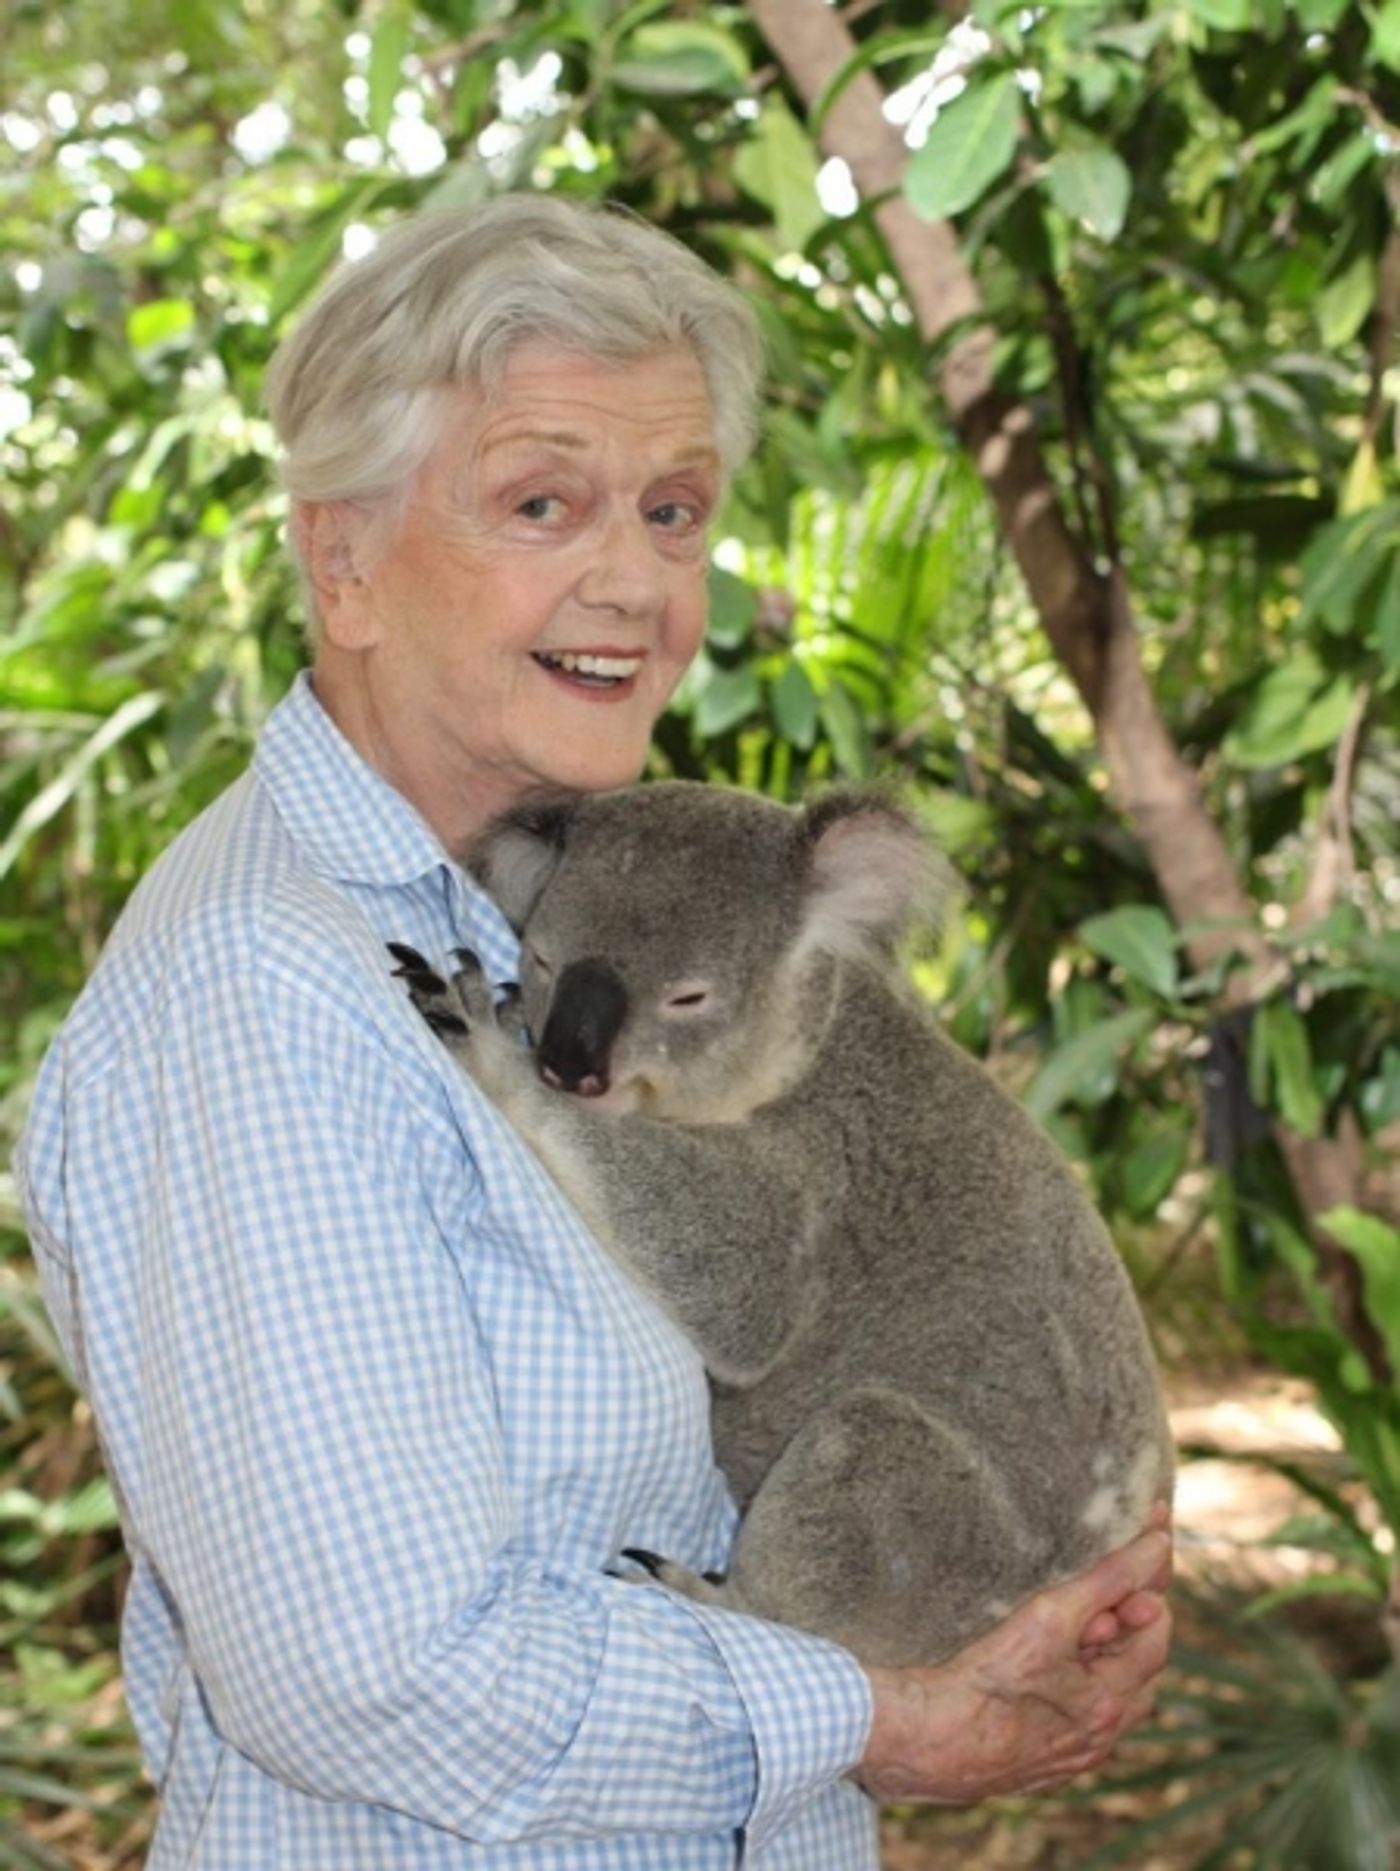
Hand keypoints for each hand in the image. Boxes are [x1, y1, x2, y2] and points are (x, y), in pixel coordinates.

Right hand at [856, 1524, 1171, 1803]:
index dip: (1150, 1584)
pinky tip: (1048, 1669)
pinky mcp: (1038, 1765)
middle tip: (1105, 1584)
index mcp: (1111, 1703)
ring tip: (1078, 1622)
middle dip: (1128, 1622)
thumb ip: (1108, 1581)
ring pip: (1109, 1698)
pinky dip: (1076, 1687)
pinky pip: (1076, 1721)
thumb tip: (1158, 1546)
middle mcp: (1100, 1738)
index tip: (1148, 1538)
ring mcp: (1070, 1757)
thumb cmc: (988, 1681)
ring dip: (1104, 1657)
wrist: (928, 1742)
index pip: (1157, 1632)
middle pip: (1139, 1668)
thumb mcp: (1050, 1616)